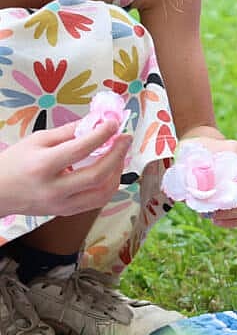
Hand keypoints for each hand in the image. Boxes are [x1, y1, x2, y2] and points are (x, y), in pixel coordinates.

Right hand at [0, 120, 130, 217]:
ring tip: (119, 155)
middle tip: (125, 139)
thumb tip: (96, 121)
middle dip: (117, 155)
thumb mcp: (36, 140)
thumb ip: (68, 132)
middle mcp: (53, 189)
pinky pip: (97, 202)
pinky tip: (110, 171)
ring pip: (102, 194)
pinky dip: (109, 185)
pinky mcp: (66, 212)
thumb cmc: (13, 164)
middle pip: (96, 175)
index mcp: (42, 167)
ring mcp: (61, 205)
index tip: (113, 124)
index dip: (102, 134)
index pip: (80, 149)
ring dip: (117, 172)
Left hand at [185, 136, 236, 227]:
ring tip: (212, 217)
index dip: (228, 204)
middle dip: (229, 214)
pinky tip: (217, 219)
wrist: (203, 141)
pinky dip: (232, 219)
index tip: (210, 209)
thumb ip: (189, 174)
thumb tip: (189, 198)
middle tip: (210, 215)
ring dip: (230, 217)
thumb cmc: (194, 149)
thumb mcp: (190, 156)